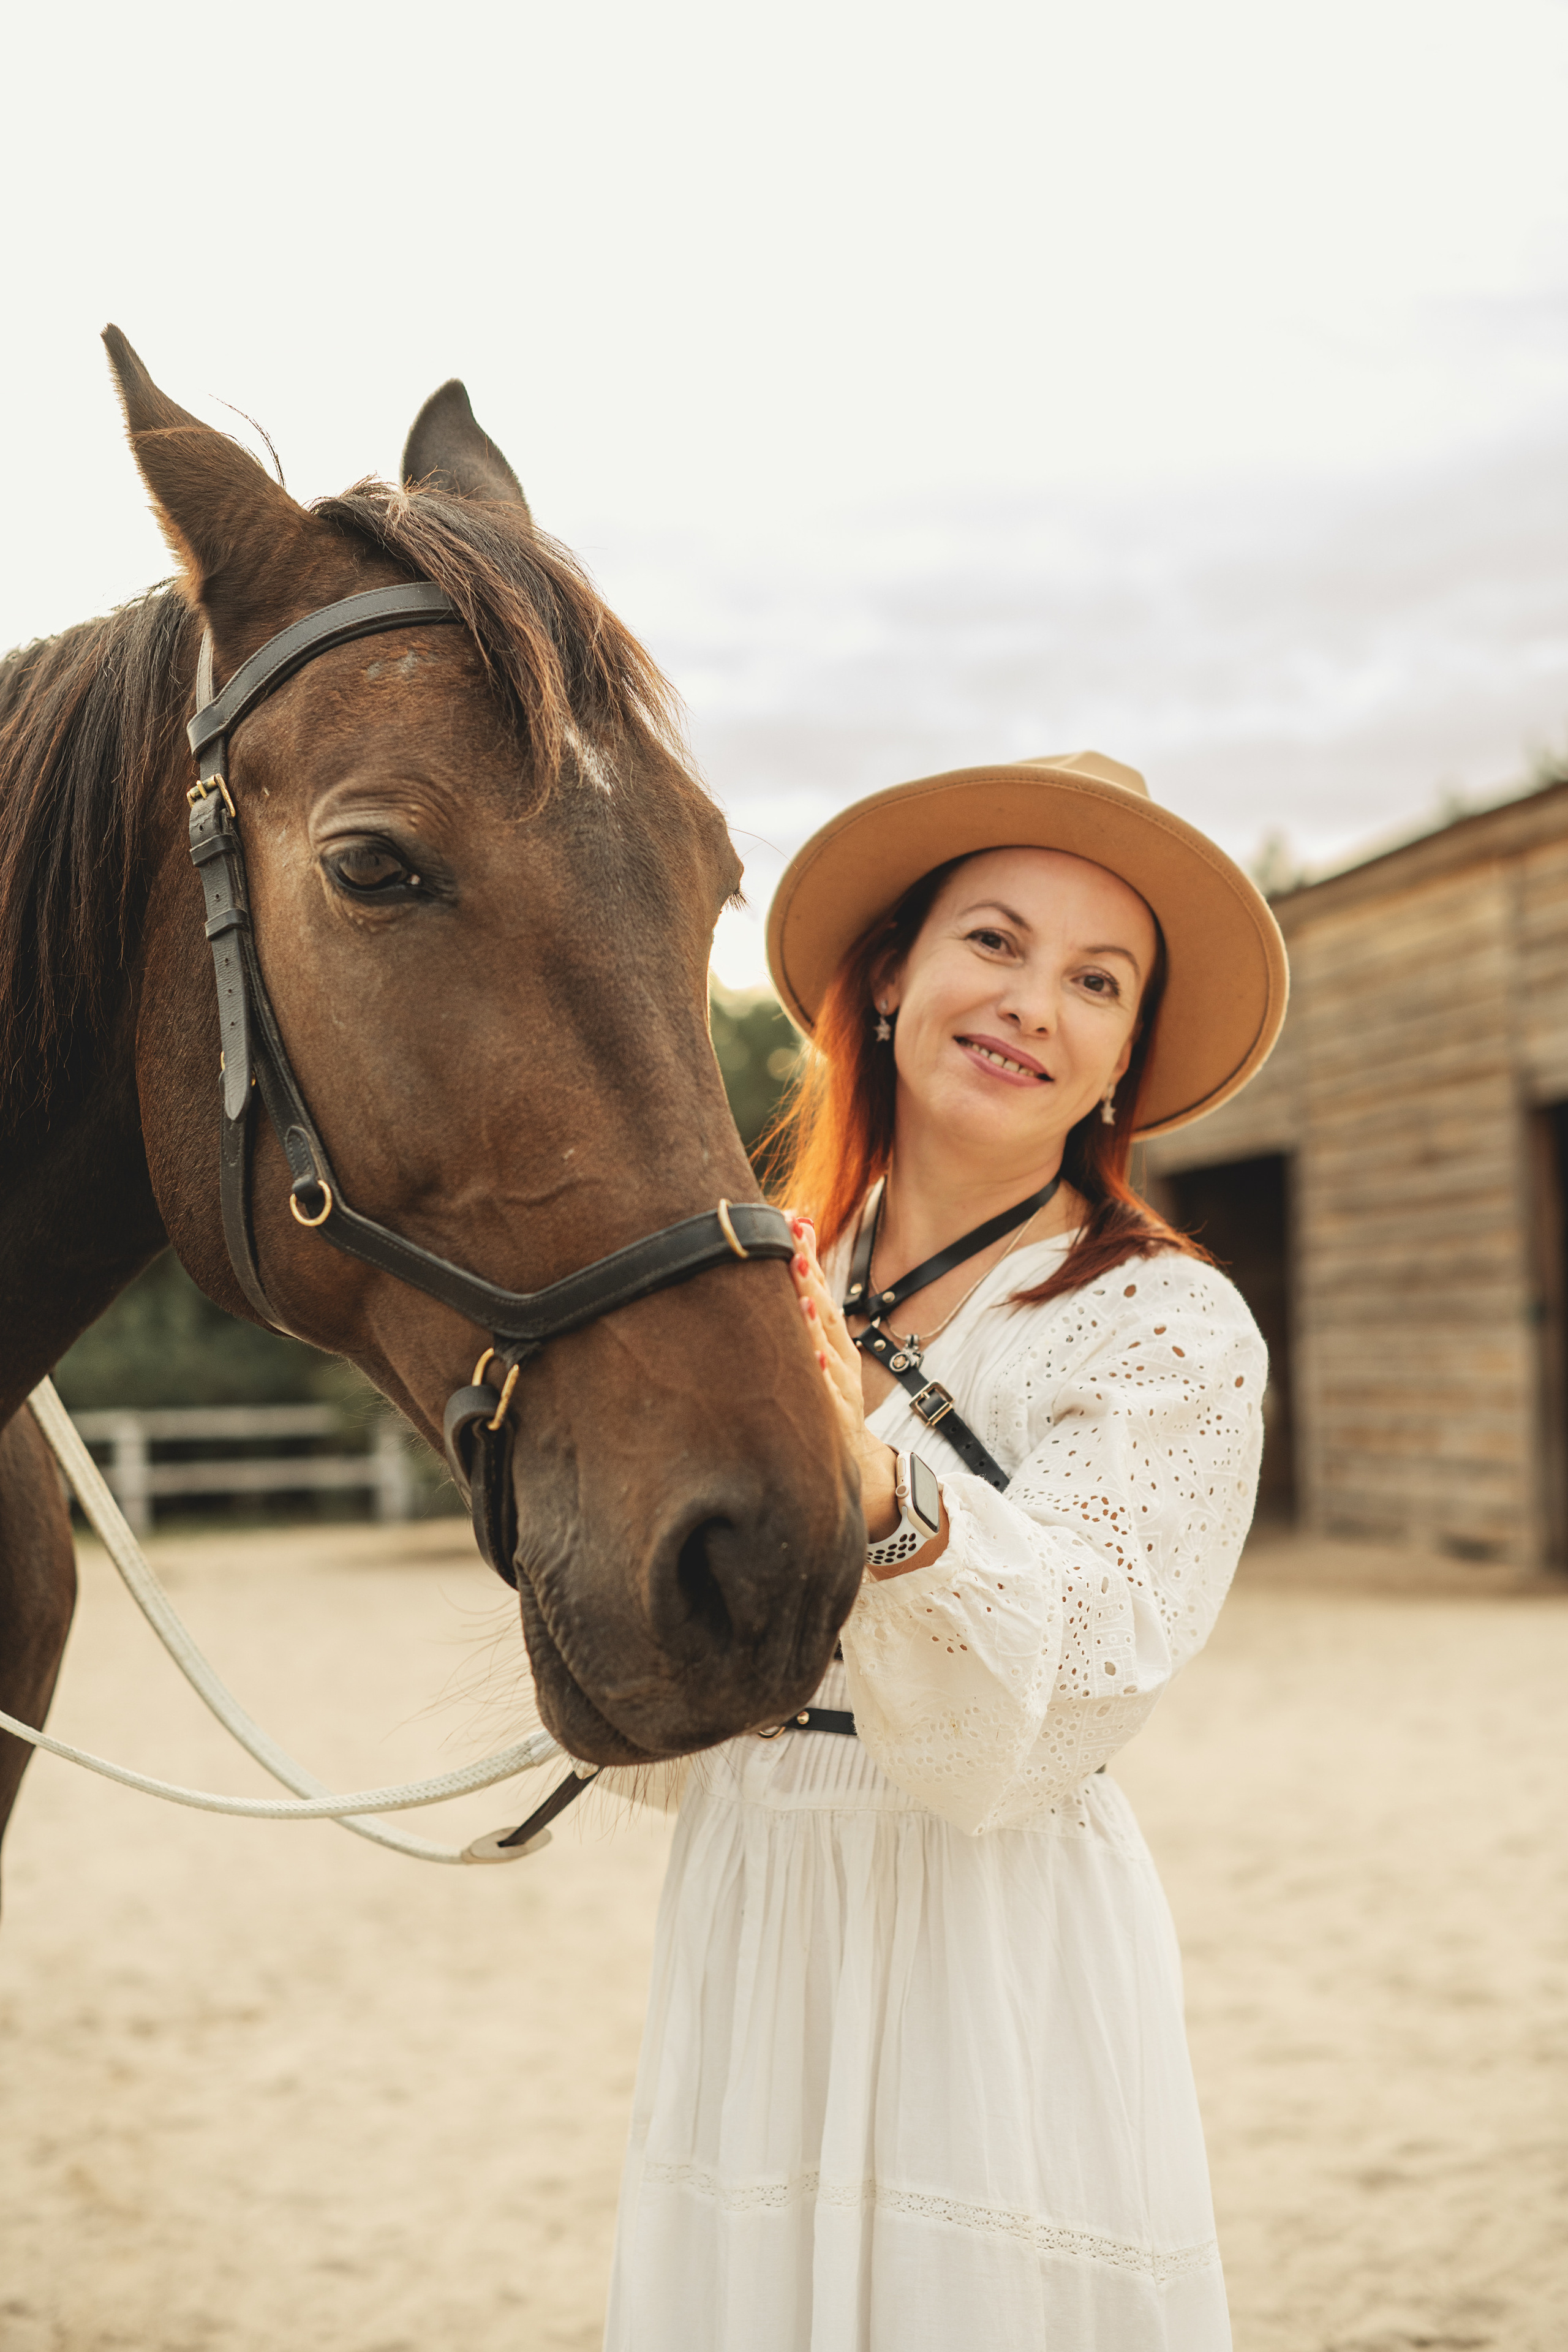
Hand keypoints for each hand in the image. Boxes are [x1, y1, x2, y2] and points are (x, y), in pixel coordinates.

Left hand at [785, 1211, 899, 1539]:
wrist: (855, 1471)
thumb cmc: (824, 1405)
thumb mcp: (815, 1359)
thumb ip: (803, 1317)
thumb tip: (782, 1264)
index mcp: (830, 1339)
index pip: (817, 1288)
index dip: (806, 1252)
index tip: (792, 1217)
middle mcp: (837, 1357)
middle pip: (823, 1308)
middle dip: (808, 1273)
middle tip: (793, 1237)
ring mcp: (838, 1388)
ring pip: (826, 1348)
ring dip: (814, 1317)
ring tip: (801, 1290)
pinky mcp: (835, 1420)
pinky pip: (826, 1396)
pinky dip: (821, 1375)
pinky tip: (813, 1357)